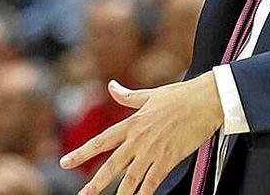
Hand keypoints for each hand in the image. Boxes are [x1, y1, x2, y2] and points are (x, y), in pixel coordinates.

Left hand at [60, 72, 223, 194]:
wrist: (204, 100)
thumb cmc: (179, 96)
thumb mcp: (150, 95)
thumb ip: (128, 96)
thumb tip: (111, 85)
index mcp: (132, 123)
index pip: (101, 141)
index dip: (82, 152)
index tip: (65, 162)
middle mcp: (138, 139)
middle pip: (112, 165)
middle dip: (96, 182)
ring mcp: (153, 150)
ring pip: (131, 178)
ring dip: (120, 194)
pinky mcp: (169, 158)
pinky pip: (153, 181)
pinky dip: (145, 192)